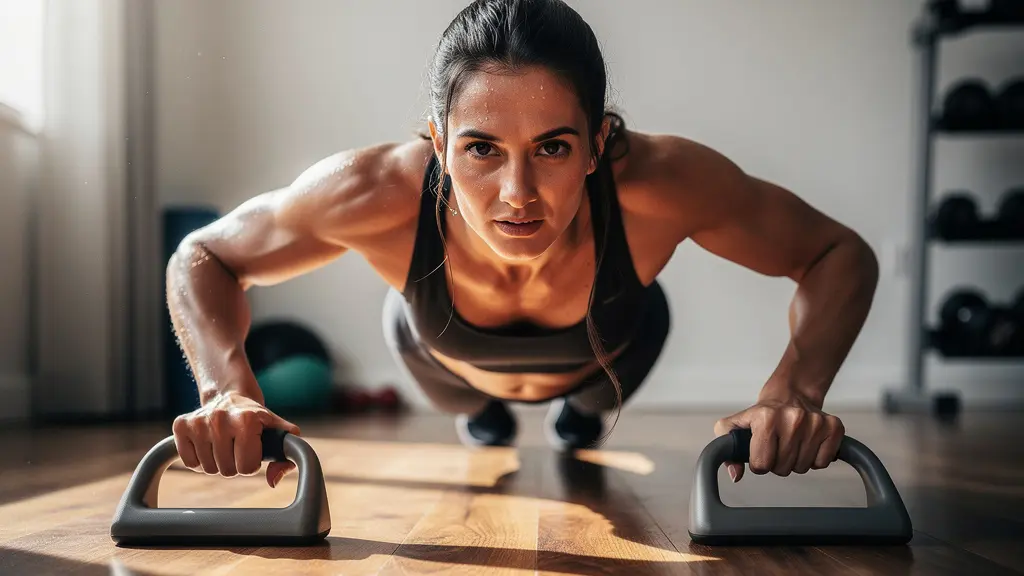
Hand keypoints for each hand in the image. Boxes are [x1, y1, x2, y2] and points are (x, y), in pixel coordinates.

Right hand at [172, 390, 301, 487]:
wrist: (229, 396)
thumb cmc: (256, 418)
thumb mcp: (277, 432)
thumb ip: (286, 455)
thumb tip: (273, 481)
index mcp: (246, 420)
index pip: (247, 467)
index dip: (251, 463)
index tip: (252, 449)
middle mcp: (220, 418)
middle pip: (227, 470)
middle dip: (234, 464)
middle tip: (236, 446)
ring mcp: (198, 421)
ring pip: (208, 469)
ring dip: (217, 463)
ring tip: (223, 444)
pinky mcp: (180, 425)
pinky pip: (189, 462)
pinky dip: (199, 460)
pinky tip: (207, 444)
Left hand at [713, 393, 843, 481]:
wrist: (790, 394)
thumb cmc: (761, 415)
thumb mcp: (734, 426)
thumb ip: (726, 449)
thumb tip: (736, 475)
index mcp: (766, 418)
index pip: (761, 464)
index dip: (759, 463)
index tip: (760, 451)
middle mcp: (793, 418)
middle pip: (782, 468)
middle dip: (777, 463)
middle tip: (777, 446)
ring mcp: (816, 422)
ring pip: (803, 467)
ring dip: (795, 461)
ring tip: (791, 443)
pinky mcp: (834, 426)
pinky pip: (822, 462)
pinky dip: (815, 459)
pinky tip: (808, 444)